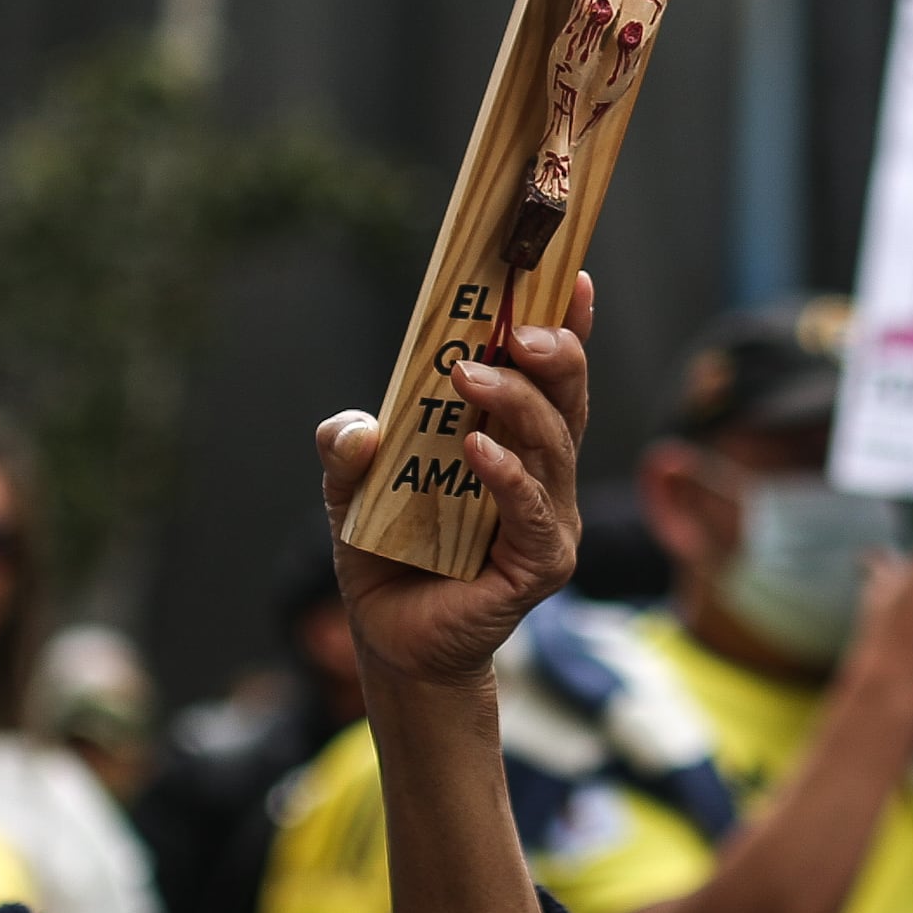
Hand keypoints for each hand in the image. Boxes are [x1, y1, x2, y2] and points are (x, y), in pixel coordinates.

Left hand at [317, 279, 589, 693]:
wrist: (388, 637)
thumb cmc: (385, 552)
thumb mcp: (350, 486)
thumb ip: (345, 447)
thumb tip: (360, 428)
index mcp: (512, 441)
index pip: (551, 375)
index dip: (566, 324)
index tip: (566, 274)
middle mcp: (543, 474)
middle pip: (567, 399)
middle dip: (554, 352)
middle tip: (516, 328)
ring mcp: (548, 520)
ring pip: (552, 444)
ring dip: (515, 402)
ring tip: (468, 375)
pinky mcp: (540, 563)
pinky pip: (532, 511)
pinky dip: (506, 476)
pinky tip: (475, 451)